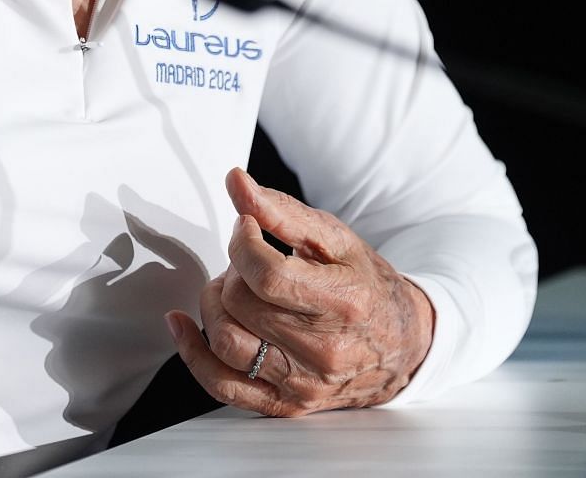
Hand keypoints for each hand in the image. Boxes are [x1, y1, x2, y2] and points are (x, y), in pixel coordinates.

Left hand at [164, 168, 434, 415]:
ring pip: (225, 343)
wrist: (403, 344)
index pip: (267, 275)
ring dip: (213, 306)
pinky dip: (193, 353)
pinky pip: (222, 386)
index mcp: (343, 302)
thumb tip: (235, 182)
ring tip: (233, 290)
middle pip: (240, 305)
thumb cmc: (367, 285)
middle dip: (232, 272)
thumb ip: (282, 211)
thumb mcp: (336, 239)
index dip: (243, 243)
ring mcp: (304, 382)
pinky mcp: (287, 404)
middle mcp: (324, 350)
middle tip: (248, 262)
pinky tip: (183, 324)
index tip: (247, 228)